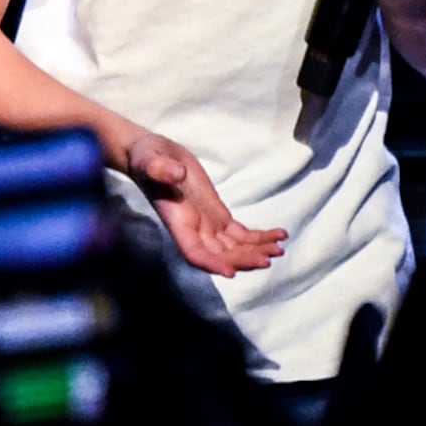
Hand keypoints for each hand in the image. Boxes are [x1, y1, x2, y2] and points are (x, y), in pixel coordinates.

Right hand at [121, 128, 285, 276]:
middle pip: (220, 255)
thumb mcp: (149, 160)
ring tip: (279, 249)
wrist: (152, 154)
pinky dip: (259, 236)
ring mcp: (207, 224)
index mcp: (178, 221)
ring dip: (256, 251)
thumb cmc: (146, 158)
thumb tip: (175, 173)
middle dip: (243, 259)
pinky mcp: (217, 215)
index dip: (211, 263)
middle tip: (267, 258)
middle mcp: (194, 229)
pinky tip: (279, 235)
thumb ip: (159, 168)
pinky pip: (240, 233)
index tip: (231, 272)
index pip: (194, 252)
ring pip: (234, 247)